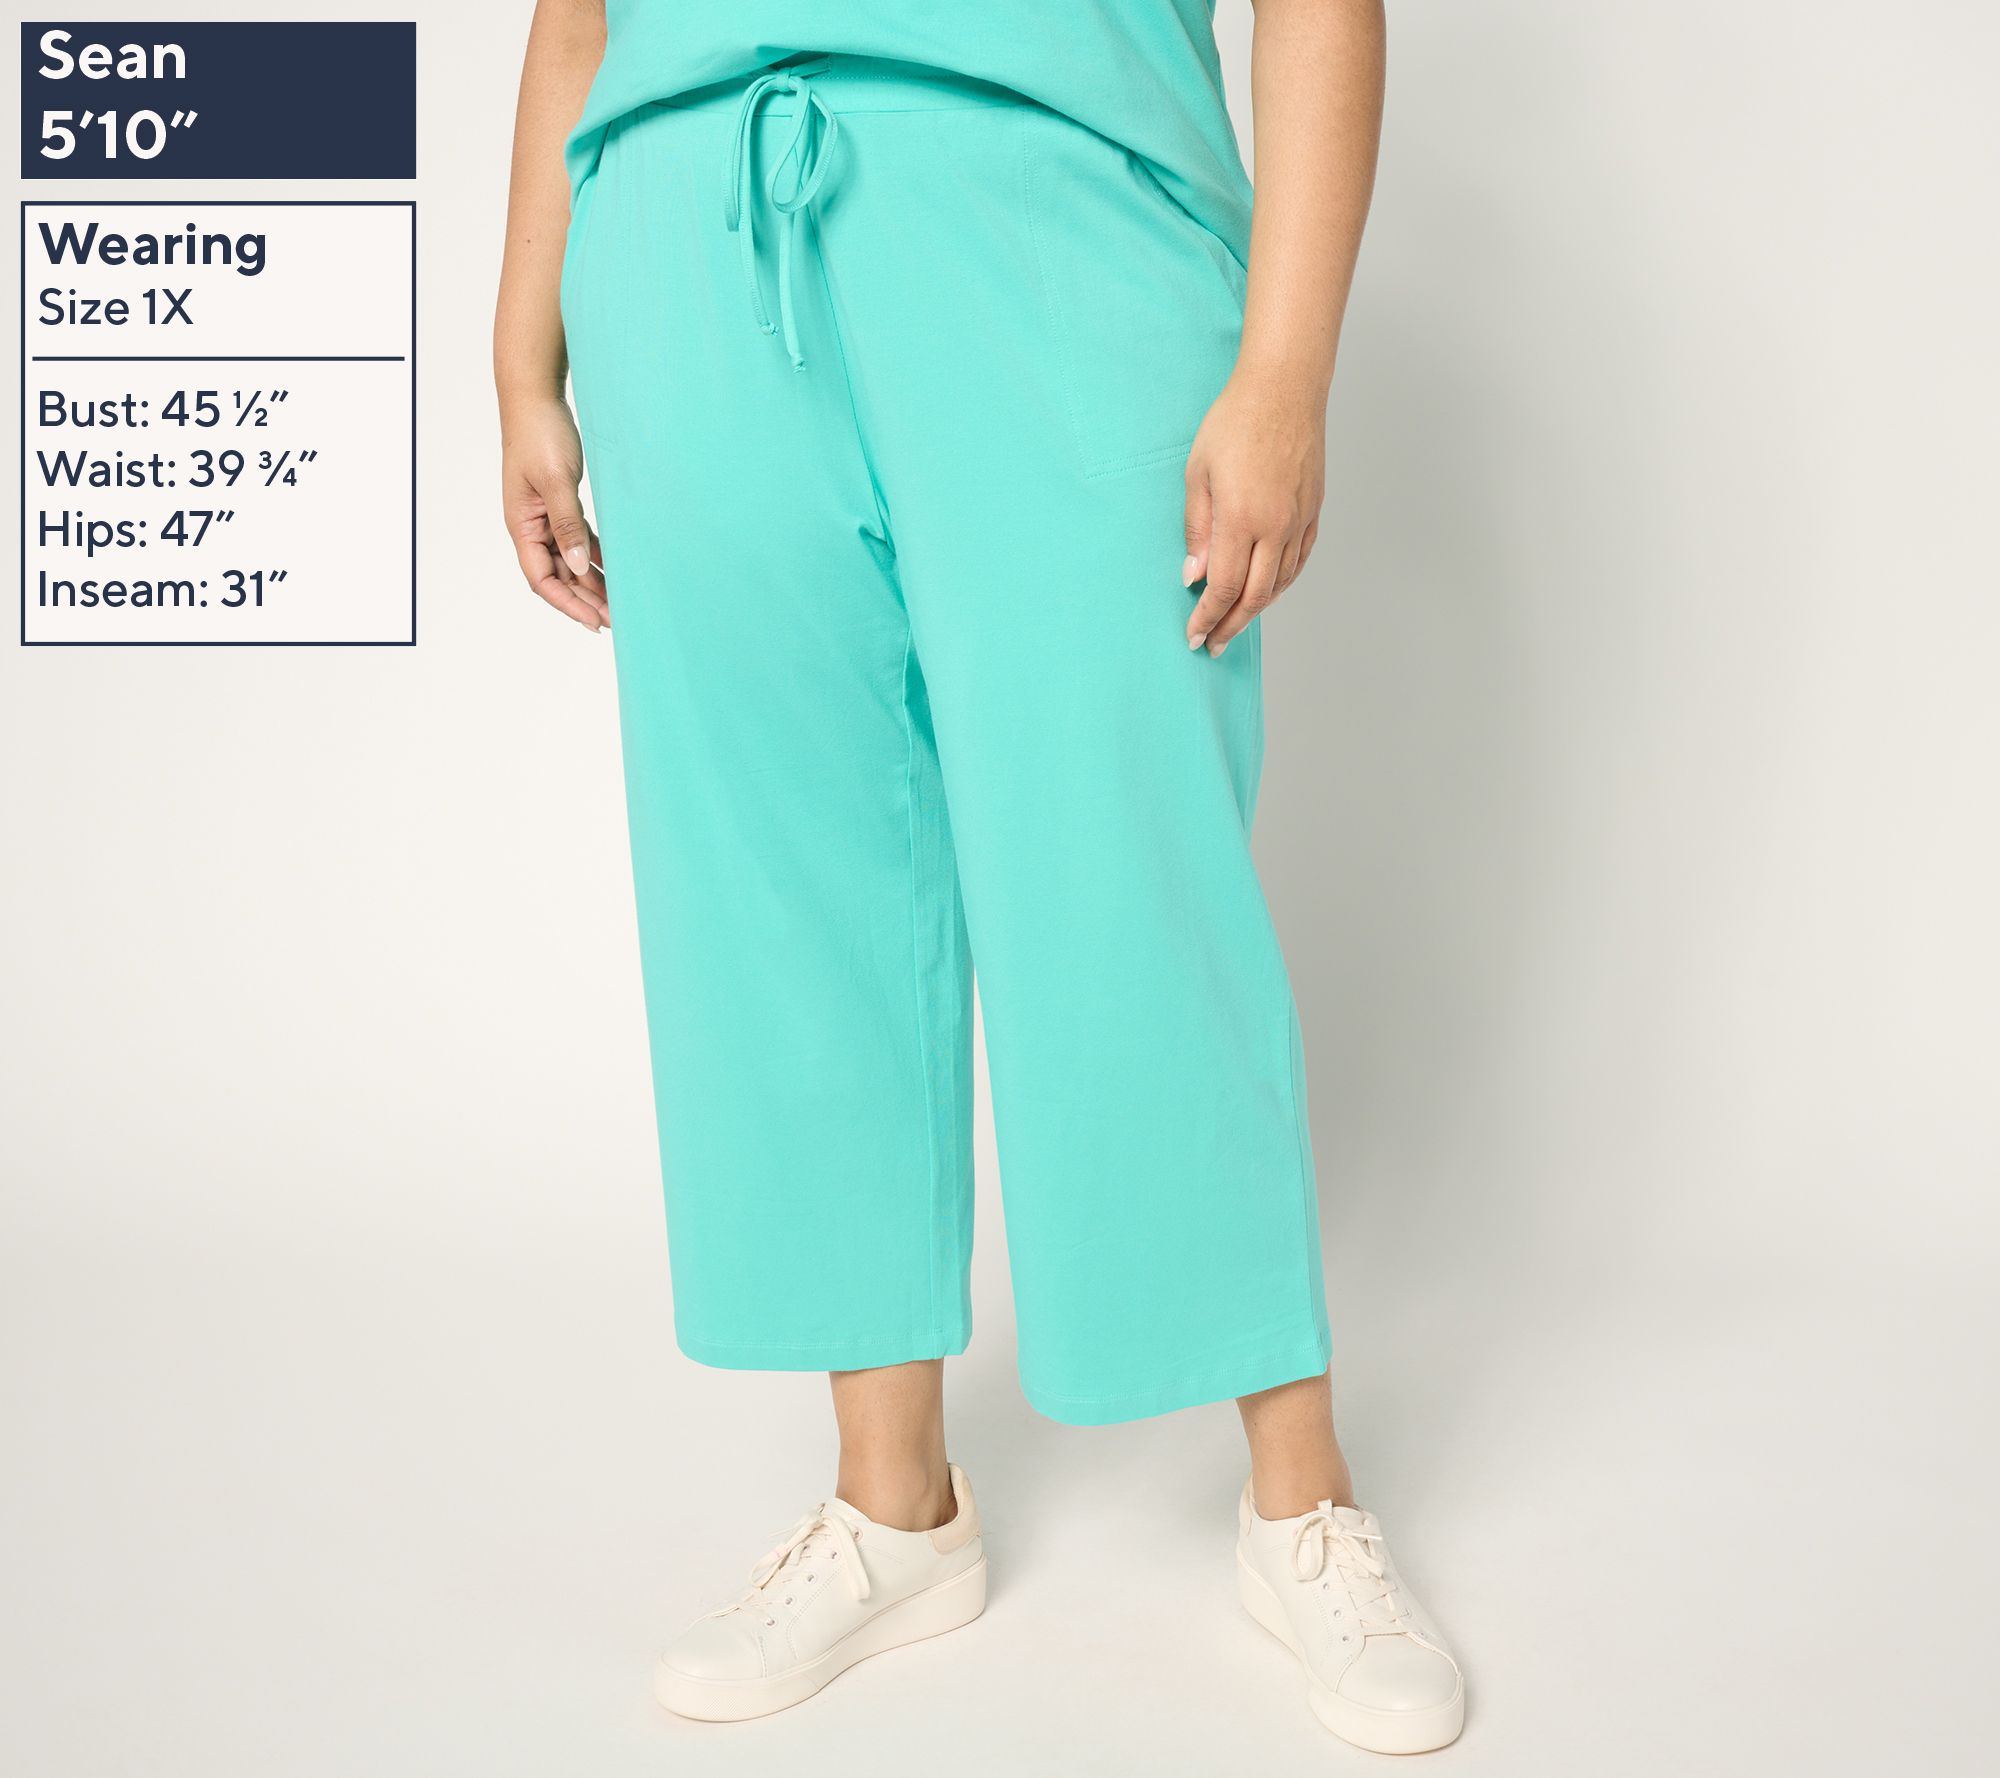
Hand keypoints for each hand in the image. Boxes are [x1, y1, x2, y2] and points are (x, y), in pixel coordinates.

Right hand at [501, 393, 608, 631]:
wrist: (535, 398)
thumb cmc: (539, 434)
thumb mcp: (556, 481)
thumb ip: (568, 525)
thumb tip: (581, 567)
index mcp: (521, 525)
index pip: (541, 578)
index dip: (567, 603)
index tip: (594, 621)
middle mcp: (530, 526)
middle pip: (558, 575)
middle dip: (584, 598)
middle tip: (616, 618)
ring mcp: (544, 516)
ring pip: (570, 560)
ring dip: (592, 581)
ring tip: (619, 600)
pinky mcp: (559, 504)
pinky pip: (577, 539)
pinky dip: (594, 555)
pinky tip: (614, 567)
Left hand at [1181, 370, 1325, 655]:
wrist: (1284, 389)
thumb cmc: (1235, 422)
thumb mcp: (1198, 474)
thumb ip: (1197, 529)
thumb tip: (1194, 575)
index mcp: (1241, 519)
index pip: (1224, 587)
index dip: (1208, 617)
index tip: (1194, 636)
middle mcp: (1275, 527)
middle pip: (1255, 596)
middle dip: (1231, 626)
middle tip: (1213, 645)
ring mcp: (1299, 520)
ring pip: (1280, 583)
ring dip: (1256, 609)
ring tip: (1235, 623)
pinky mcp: (1313, 510)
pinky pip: (1298, 561)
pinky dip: (1281, 584)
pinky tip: (1267, 592)